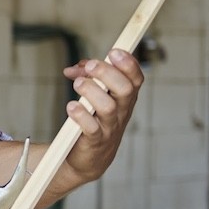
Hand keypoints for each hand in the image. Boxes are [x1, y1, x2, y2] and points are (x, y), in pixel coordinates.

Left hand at [61, 48, 142, 182]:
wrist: (90, 157)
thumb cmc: (94, 121)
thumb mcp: (94, 96)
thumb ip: (85, 77)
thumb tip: (73, 68)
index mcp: (124, 98)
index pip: (136, 79)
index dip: (128, 64)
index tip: (114, 52)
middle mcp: (121, 111)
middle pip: (125, 89)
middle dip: (108, 73)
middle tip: (90, 66)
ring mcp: (110, 127)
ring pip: (108, 107)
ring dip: (92, 91)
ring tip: (77, 84)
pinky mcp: (95, 141)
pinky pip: (92, 128)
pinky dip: (81, 115)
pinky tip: (71, 107)